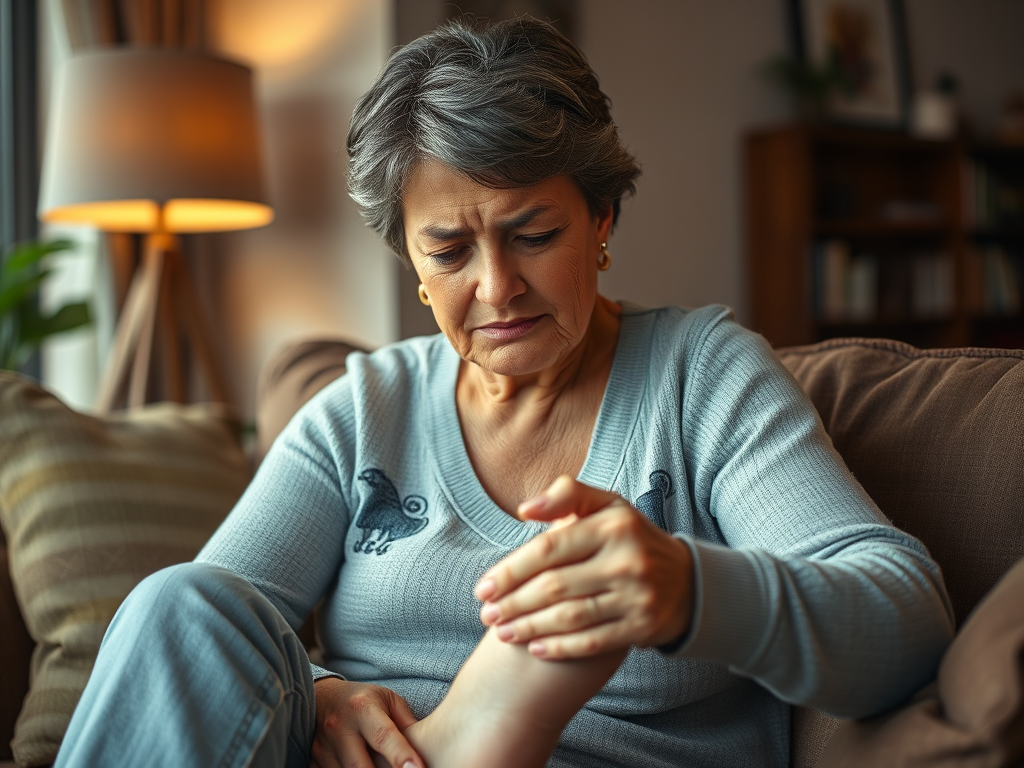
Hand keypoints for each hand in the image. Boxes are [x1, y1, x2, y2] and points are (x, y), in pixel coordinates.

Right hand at [310, 677, 422, 767]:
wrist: (322, 697)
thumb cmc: (363, 699)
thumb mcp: (388, 700)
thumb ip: (406, 724)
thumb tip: (428, 748)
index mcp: (362, 707)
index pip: (383, 736)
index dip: (400, 756)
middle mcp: (339, 727)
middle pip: (360, 766)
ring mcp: (322, 746)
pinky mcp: (312, 760)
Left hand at [474, 476, 694, 659]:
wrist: (686, 581)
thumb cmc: (630, 539)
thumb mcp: (606, 505)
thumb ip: (566, 496)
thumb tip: (525, 509)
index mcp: (613, 525)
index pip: (549, 549)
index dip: (511, 570)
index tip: (483, 586)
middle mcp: (627, 560)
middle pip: (555, 587)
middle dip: (513, 603)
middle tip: (486, 614)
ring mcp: (637, 596)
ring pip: (570, 617)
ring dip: (529, 627)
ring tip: (502, 632)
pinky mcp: (642, 627)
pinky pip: (592, 641)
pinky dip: (560, 647)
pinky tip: (535, 647)